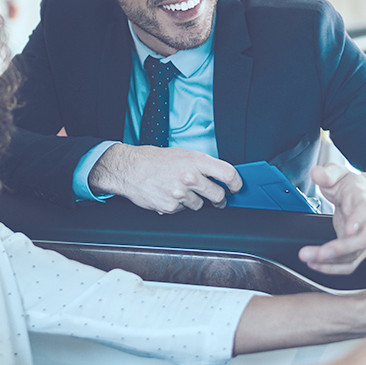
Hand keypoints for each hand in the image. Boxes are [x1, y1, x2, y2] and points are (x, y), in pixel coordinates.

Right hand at [88, 144, 242, 213]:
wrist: (129, 169)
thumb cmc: (154, 159)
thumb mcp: (182, 154)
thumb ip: (201, 164)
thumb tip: (218, 176)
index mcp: (196, 160)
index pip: (228, 174)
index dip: (236, 183)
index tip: (235, 188)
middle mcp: (190, 177)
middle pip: (218, 195)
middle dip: (218, 199)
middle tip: (216, 198)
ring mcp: (180, 193)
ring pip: (200, 205)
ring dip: (195, 201)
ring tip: (180, 191)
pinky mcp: (170, 207)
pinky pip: (183, 210)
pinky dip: (178, 206)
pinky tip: (168, 195)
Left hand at [298, 163, 365, 273]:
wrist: (363, 195)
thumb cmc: (350, 186)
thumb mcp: (338, 173)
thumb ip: (327, 173)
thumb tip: (317, 174)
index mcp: (364, 201)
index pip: (365, 211)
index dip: (359, 221)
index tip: (349, 229)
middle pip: (360, 241)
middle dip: (339, 250)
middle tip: (319, 254)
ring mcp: (362, 238)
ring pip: (353, 256)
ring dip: (331, 262)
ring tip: (309, 260)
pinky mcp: (355, 249)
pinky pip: (348, 264)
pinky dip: (332, 268)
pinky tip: (315, 265)